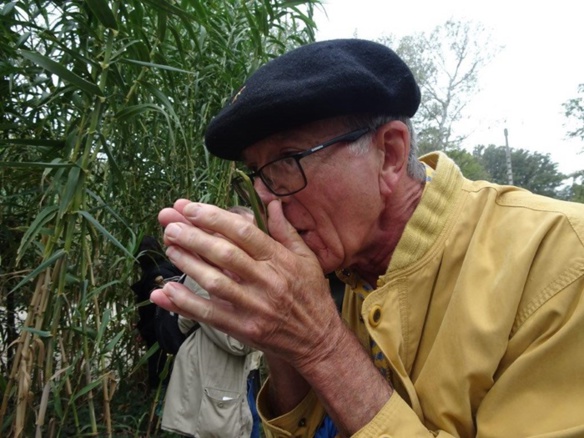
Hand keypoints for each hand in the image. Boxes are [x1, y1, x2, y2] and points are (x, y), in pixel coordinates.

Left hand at [150, 199, 343, 369]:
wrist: (319, 340)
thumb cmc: (311, 296)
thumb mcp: (307, 259)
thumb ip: (286, 230)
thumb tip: (272, 203)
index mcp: (281, 260)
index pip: (244, 232)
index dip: (214, 218)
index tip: (190, 208)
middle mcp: (268, 281)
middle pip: (225, 254)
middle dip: (194, 236)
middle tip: (170, 223)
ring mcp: (255, 307)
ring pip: (215, 282)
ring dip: (188, 263)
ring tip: (169, 247)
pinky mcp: (245, 329)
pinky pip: (210, 314)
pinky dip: (186, 302)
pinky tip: (167, 290)